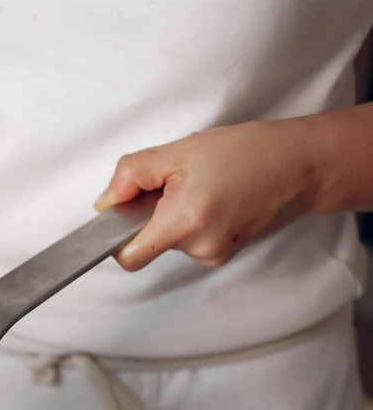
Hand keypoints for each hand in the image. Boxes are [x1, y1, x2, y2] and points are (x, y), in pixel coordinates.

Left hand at [94, 120, 320, 270]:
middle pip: (150, 242)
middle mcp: (200, 247)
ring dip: (176, 214)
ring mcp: (215, 255)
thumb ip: (132, 175)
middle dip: (153, 213)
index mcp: (183, 222)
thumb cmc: (249, 153)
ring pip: (172, 240)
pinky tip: (216, 197)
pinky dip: (194, 219)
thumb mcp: (179, 151)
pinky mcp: (225, 253)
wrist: (303, 165)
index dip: (116, 239)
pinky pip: (192, 240)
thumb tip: (106, 201)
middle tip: (180, 182)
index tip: (119, 218)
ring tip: (206, 186)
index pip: (129, 258)